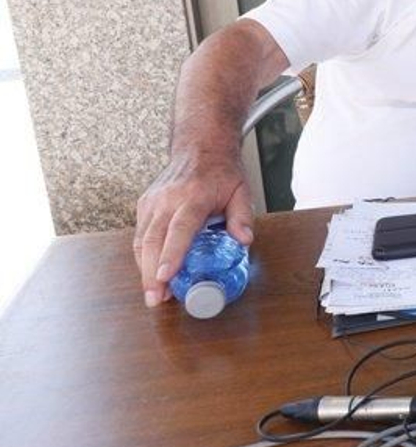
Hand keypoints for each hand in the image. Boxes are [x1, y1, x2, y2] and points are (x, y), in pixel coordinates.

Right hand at [134, 149, 253, 307]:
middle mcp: (167, 199)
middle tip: (155, 299)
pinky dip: (143, 257)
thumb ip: (242, 216)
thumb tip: (243, 241)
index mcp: (194, 196)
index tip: (165, 277)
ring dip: (144, 269)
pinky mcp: (144, 205)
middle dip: (151, 273)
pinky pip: (140, 235)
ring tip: (153, 295)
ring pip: (142, 240)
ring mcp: (152, 202)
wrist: (200, 147)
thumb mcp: (241, 191)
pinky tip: (151, 274)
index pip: (180, 229)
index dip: (171, 254)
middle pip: (154, 240)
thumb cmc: (221, 172)